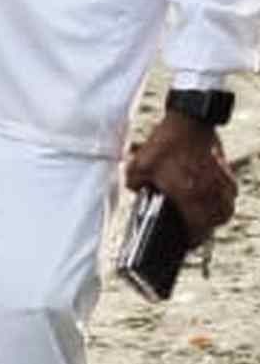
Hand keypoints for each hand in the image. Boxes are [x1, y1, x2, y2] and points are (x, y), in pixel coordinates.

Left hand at [126, 109, 237, 237]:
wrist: (189, 119)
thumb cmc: (165, 143)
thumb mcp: (139, 166)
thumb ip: (134, 183)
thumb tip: (138, 191)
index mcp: (189, 193)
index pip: (198, 227)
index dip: (192, 239)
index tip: (186, 244)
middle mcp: (209, 189)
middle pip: (219, 219)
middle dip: (208, 228)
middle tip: (196, 230)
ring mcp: (221, 179)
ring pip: (227, 205)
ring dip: (217, 213)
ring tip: (204, 216)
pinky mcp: (226, 169)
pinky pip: (229, 191)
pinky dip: (222, 197)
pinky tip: (209, 195)